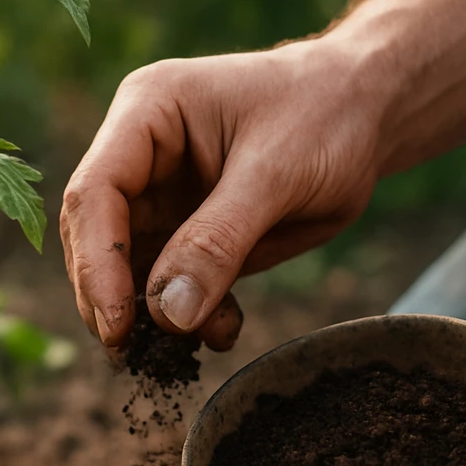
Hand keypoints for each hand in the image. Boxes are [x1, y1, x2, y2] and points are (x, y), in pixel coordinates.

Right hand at [60, 37, 389, 349]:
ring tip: (180, 351)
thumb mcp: (277, 174)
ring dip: (149, 315)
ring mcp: (162, 195)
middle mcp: (141, 154)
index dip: (96, 262)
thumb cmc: (325, 113)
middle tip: (129, 353)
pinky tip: (222, 331)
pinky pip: (172, 284)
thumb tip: (167, 314)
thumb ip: (219, 241)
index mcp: (147, 112)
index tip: (116, 323)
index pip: (95, 192)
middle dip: (112, 296)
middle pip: (97, 235)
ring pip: (128, 268)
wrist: (369, 112)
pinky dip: (189, 316)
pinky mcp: (190, 232)